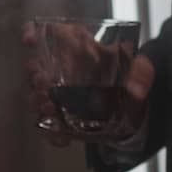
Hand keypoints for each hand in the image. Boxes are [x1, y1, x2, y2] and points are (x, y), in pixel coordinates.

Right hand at [22, 19, 153, 147]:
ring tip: (50, 108)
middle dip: (35, 75)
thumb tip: (136, 89)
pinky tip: (62, 138)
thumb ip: (141, 73)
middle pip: (35, 67)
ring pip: (35, 95)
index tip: (29, 39)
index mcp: (77, 47)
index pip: (48, 34)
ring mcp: (57, 94)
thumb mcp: (140, 69)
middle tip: (44, 83)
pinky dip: (51, 133)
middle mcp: (61, 68)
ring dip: (37, 102)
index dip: (33, 33)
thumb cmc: (130, 77)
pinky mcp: (60, 116)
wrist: (132, 108)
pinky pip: (47, 126)